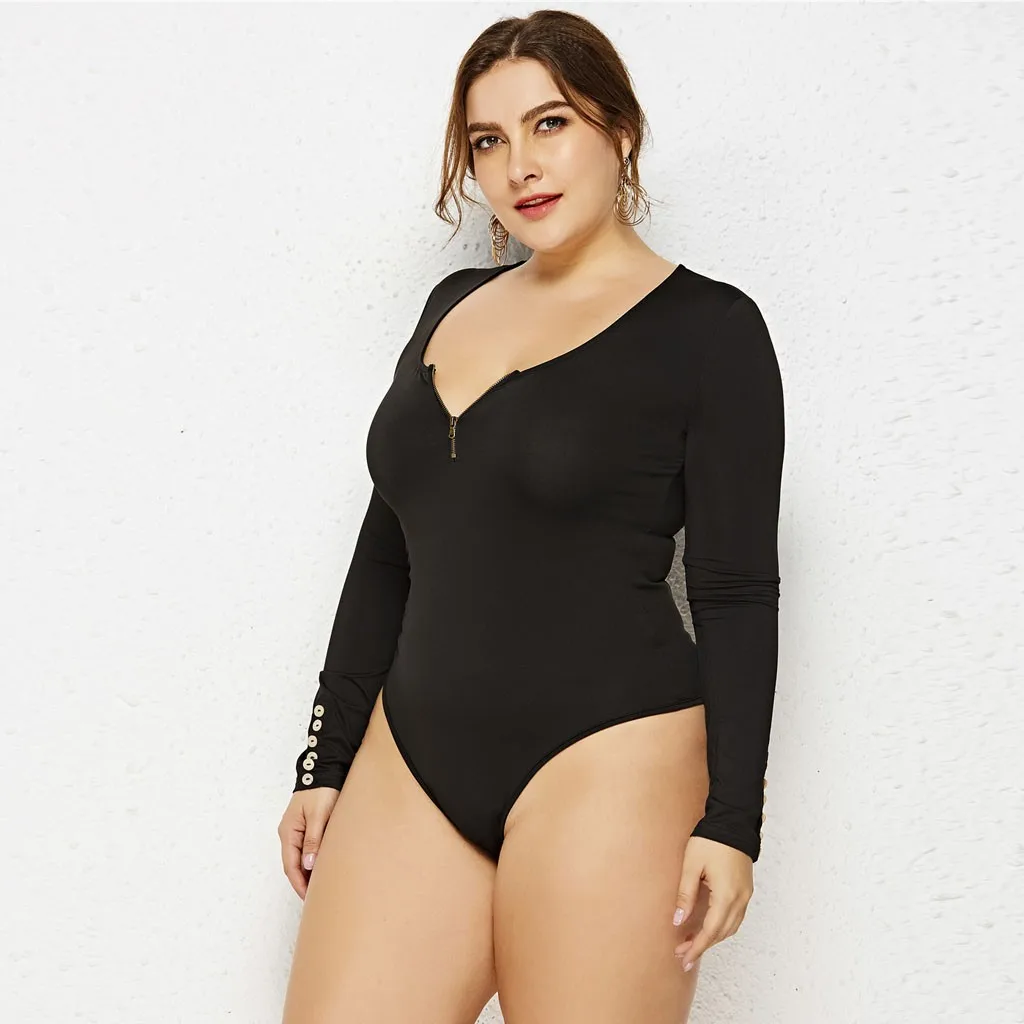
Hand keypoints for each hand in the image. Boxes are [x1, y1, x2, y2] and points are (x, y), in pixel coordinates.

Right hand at [278, 787, 339, 899]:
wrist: (325, 770)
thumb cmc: (322, 790)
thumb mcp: (318, 815)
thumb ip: (313, 840)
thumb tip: (309, 866)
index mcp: (288, 832)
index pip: (290, 866)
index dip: (299, 884)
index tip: (309, 898)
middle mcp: (289, 833)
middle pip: (293, 865)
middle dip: (303, 882)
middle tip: (317, 898)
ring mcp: (296, 830)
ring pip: (300, 858)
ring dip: (308, 872)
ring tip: (321, 887)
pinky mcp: (306, 827)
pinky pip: (307, 850)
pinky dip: (312, 861)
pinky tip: (322, 868)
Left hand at [671, 836, 754, 971]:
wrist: (733, 823)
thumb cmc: (710, 841)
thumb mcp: (691, 866)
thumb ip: (685, 894)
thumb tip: (678, 920)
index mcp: (726, 895)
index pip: (710, 931)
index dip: (697, 947)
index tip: (684, 959)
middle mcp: (739, 899)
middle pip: (721, 933)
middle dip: (702, 946)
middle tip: (683, 954)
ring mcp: (745, 895)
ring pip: (730, 927)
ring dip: (712, 938)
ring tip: (692, 942)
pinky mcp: (746, 890)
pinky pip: (735, 917)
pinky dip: (722, 927)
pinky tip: (708, 927)